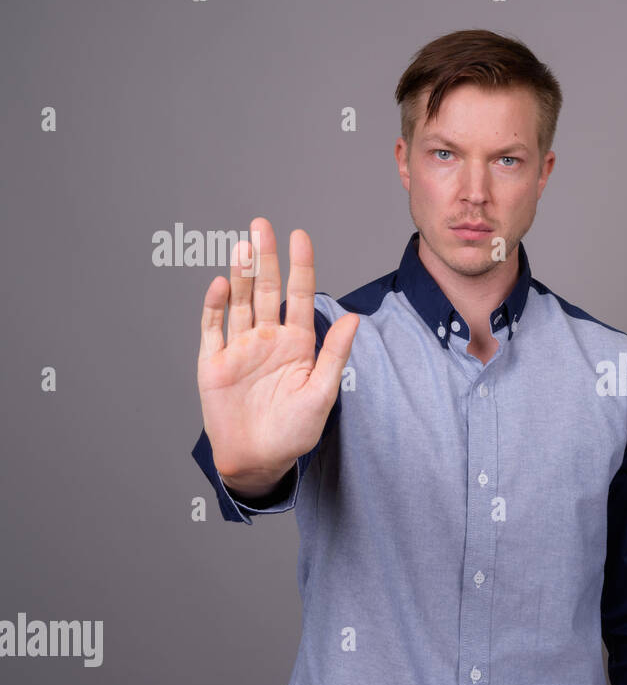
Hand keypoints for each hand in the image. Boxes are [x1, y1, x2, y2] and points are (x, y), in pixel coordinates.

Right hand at [197, 217, 358, 480]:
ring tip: (244, 245)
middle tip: (263, 225)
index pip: (299, 296)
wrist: (259, 460)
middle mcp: (268, 339)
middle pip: (266, 291)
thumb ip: (335, 354)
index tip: (300, 236)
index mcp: (297, 344)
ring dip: (242, 274)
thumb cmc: (294, 431)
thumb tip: (354, 318)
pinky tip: (222, 284)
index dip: (300, 266)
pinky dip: (216, 306)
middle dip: (266, 258)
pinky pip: (214, 329)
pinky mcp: (215, 363)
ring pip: (241, 302)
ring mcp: (240, 349)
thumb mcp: (322, 393)